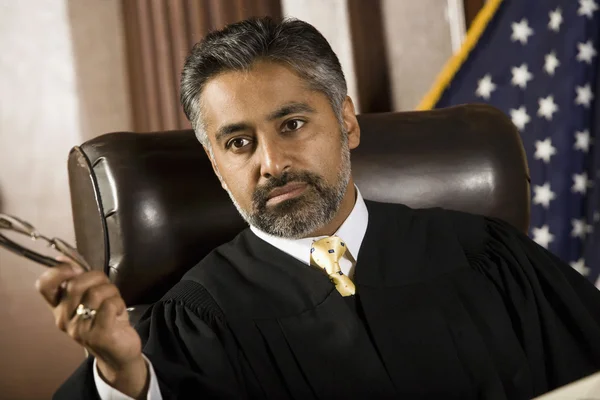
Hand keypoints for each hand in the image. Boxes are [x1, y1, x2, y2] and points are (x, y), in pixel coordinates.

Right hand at [36, 257, 147, 397]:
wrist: (118, 353)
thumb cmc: (105, 320)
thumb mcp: (90, 298)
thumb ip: (79, 279)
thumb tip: (63, 257)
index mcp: (59, 308)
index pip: (45, 286)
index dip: (59, 271)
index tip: (75, 269)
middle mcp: (64, 319)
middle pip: (77, 284)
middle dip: (98, 278)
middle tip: (107, 288)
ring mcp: (79, 329)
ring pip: (97, 293)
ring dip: (113, 292)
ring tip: (114, 303)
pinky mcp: (98, 335)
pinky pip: (109, 305)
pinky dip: (119, 303)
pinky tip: (119, 313)